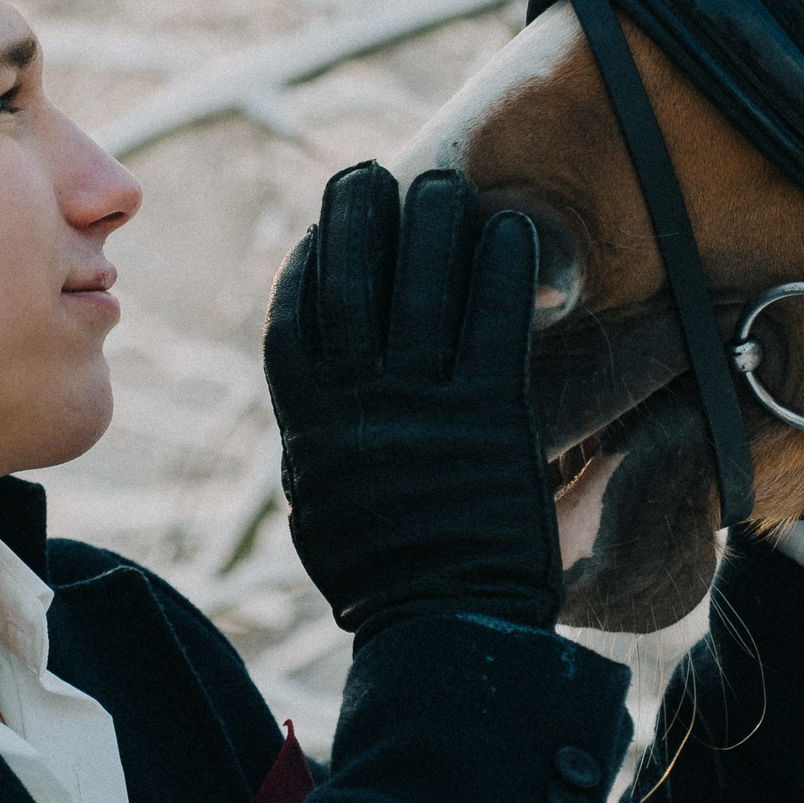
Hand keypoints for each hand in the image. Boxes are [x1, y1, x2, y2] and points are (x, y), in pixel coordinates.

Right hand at [263, 164, 560, 645]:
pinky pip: (494, 320)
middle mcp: (357, 407)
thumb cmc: (388, 581)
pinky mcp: (488, 417)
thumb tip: (321, 411)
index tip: (319, 229)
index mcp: (310, 429)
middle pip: (350, 282)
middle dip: (356, 217)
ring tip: (441, 182)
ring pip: (420, 286)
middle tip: (371, 172)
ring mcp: (422, 407)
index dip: (304, 265)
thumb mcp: (325, 510)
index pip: (293, 321)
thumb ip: (321, 449)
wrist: (446, 630)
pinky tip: (509, 228)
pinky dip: (501, 267)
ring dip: (430, 222)